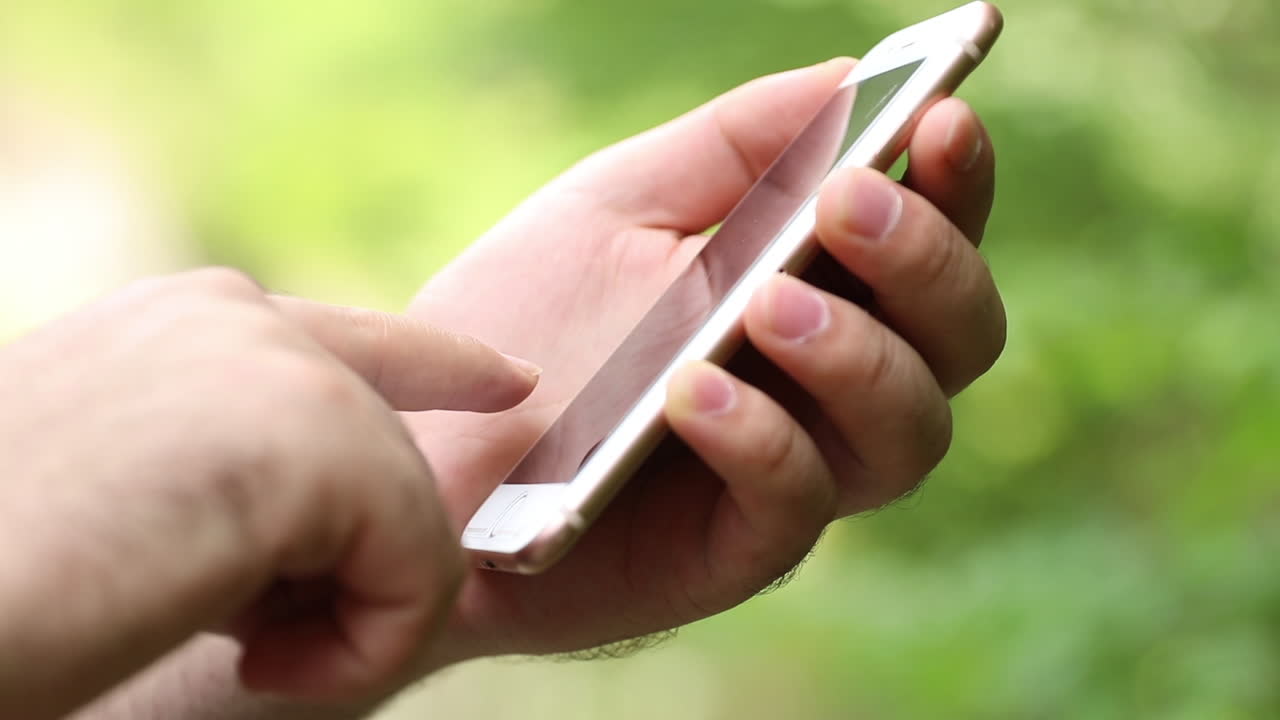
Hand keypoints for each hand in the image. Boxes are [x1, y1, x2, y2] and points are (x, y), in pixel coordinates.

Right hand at [0, 268, 538, 717]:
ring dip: (345, 620)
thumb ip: (236, 472)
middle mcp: (245, 322)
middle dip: (348, 573)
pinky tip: (258, 661)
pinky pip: (421, 569)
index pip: (357, 337)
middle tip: (238, 632)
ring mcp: (286, 370)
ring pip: (413, 522)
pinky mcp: (316, 439)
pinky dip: (361, 648)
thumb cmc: (7, 572)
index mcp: (191, 328)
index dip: (446, 364)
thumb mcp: (132, 494)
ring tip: (231, 647)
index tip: (513, 379)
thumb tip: (330, 519)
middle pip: (395, 463)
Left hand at [405, 58, 1003, 661]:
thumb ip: (732, 148)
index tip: (944, 116)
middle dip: (924, 262)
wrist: (416, 449)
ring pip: (910, 431)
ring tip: (766, 300)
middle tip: (849, 201)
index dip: (957, 183)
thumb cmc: (523, 322)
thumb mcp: (615, 207)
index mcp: (813, 288)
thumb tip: (851, 75)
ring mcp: (791, 470)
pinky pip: (796, 504)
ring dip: (858, 355)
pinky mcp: (735, 550)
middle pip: (958, 338)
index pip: (930, 240)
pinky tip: (693, 387)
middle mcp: (825, 385)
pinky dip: (760, 438)